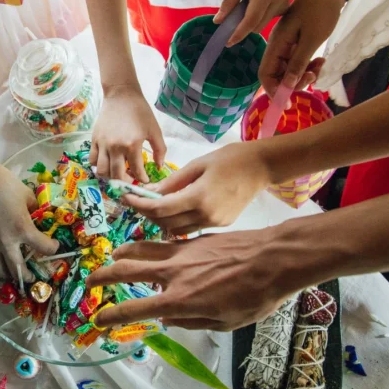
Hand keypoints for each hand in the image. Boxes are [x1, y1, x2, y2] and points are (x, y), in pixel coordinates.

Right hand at [0, 165, 57, 281]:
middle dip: (27, 277)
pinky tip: (0, 257)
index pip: (43, 248)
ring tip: (12, 275)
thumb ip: (34, 209)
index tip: (54, 245)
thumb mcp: (27, 195)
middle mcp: (7, 241)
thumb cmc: (4, 185)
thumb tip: (38, 216)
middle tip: (32, 278)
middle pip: (18, 269)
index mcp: (23, 229)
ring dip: (8, 275)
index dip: (52, 248)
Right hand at [88, 227, 291, 331]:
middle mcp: (173, 274)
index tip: (97, 319)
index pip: (135, 309)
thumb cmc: (254, 296)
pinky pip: (160, 243)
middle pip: (126, 271)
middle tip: (90, 282)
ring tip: (112, 257)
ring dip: (121, 254)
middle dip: (103, 276)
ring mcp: (180, 253)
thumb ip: (192, 322)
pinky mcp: (190, 240)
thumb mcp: (225, 322)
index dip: (112, 315)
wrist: (271, 258)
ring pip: (139, 250)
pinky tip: (146, 249)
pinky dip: (146, 247)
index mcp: (180, 300)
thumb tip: (169, 320)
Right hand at [91, 85, 165, 182]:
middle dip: (126, 182)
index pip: (137, 171)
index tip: (145, 180)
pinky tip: (107, 164)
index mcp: (132, 145)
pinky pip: (92, 160)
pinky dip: (98, 166)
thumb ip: (160, 150)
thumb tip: (159, 167)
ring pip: (102, 171)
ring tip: (117, 174)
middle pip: (117, 176)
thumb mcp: (155, 130)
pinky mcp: (95, 140)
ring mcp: (103, 144)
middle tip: (131, 180)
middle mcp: (115, 147)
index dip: (142, 179)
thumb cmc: (140, 111)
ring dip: (110, 177)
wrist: (121, 95)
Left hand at [122, 142, 269, 234]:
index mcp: (199, 198)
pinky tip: (173, 209)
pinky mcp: (221, 225)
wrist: (262, 167)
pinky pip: (191, 227)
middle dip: (146, 213)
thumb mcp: (196, 165)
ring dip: (161, 219)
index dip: (139, 204)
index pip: (160, 209)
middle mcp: (206, 216)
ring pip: (177, 229)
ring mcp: (215, 223)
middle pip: (165, 223)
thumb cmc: (229, 159)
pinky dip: (177, 220)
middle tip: (135, 200)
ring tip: (151, 205)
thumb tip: (148, 192)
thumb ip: (172, 182)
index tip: (125, 197)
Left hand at [214, 0, 293, 46]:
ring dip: (251, 21)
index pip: (251, 20)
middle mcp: (279, 0)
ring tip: (248, 1)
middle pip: (256, 26)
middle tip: (233, 15)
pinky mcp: (286, 6)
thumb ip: (229, 1)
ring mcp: (285, 4)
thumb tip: (218, 21)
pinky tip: (257, 1)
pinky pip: (268, 19)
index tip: (228, 43)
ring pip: (262, 25)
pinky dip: (259, 16)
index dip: (239, 33)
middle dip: (243, 26)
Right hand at [259, 0, 344, 97]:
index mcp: (276, 45)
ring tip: (319, 67)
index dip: (273, 91)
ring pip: (290, 69)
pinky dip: (309, 65)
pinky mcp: (298, 43)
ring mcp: (288, 45)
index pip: (266, 74)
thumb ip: (297, 63)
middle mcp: (279, 47)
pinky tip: (321, 61)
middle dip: (293, 82)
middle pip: (278, 74)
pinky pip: (299, 61)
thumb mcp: (311, 39)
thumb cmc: (320, 10)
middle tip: (311, 78)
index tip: (286, 103)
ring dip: (303, 74)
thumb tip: (287, 86)